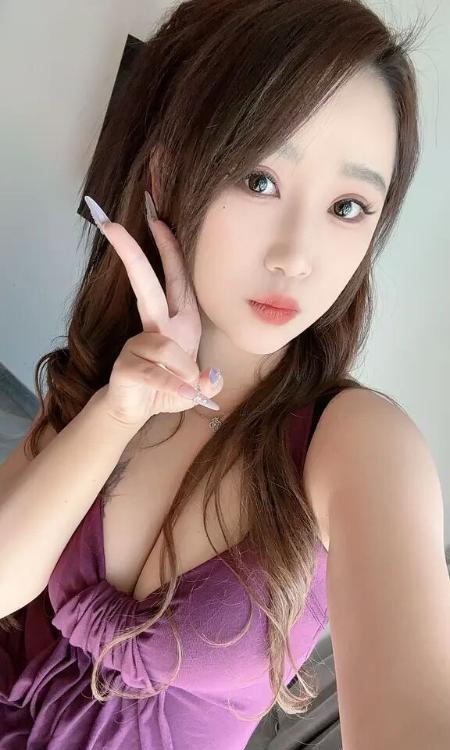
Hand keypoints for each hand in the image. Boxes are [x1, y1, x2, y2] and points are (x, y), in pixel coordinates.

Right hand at [84, 195, 222, 430]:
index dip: (167, 250)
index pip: (175, 278)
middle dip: (132, 254)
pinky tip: (185, 392)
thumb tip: (211, 379)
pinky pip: (157, 374)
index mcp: (180, 321)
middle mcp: (157, 326)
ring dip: (181, 370)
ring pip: (163, 346)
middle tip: (113, 226)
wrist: (138, 411)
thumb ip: (210, 383)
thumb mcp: (198, 388)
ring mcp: (137, 344)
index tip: (156, 221)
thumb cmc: (169, 389)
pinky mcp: (126, 366)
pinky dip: (174, 386)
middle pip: (145, 285)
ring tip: (187, 387)